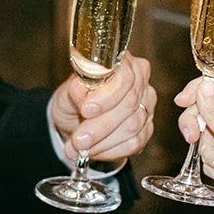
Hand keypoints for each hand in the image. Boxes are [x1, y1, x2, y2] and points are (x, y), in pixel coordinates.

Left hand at [50, 51, 154, 165]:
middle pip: (128, 105)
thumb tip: (78, 89)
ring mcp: (147, 104)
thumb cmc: (73, 101)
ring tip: (80, 148)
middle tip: (79, 140)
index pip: (124, 78)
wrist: (75, 120)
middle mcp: (140, 80)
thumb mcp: (66, 93)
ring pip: (132, 127)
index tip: (86, 110)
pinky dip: (111, 150)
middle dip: (100, 127)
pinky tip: (95, 151)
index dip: (106, 96)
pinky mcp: (147, 126)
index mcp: (122, 63)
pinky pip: (134, 143)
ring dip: (102, 142)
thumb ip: (73, 91)